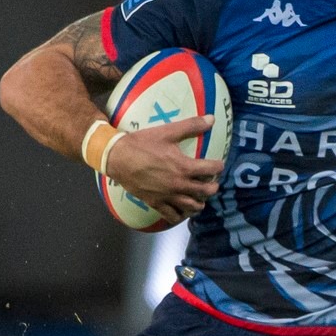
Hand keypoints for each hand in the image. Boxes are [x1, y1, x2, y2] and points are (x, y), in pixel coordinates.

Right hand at [106, 115, 222, 223]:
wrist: (117, 158)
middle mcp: (179, 184)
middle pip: (205, 191)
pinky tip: (183, 211)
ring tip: (200, 197)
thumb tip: (212, 119)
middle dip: (212, 187)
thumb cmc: (142, 143)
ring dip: (200, 202)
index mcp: (184, 167)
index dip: (218, 166)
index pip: (211, 169)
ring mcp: (168, 196)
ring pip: (192, 206)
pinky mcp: (156, 203)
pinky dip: (181, 216)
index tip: (218, 165)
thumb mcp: (167, 131)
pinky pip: (172, 216)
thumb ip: (191, 126)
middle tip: (212, 182)